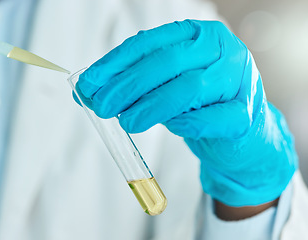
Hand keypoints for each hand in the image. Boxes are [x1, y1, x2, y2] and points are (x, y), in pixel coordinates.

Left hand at [76, 20, 297, 206]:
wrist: (240, 132)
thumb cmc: (198, 103)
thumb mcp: (163, 86)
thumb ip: (129, 85)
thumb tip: (84, 93)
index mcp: (197, 35)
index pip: (150, 43)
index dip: (116, 63)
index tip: (90, 82)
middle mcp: (221, 50)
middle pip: (167, 62)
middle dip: (128, 85)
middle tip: (103, 106)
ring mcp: (239, 81)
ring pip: (189, 88)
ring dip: (151, 106)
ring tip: (126, 122)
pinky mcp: (246, 115)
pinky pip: (212, 118)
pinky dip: (186, 123)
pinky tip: (170, 127)